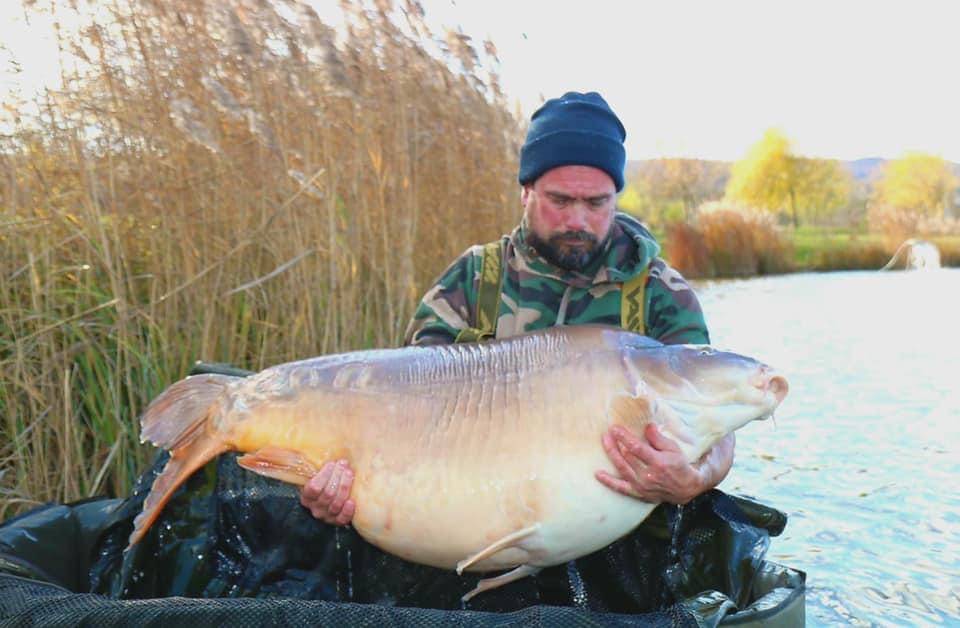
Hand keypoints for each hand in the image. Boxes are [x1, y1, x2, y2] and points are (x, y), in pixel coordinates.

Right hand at [299, 459, 355, 525]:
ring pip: (336, 503)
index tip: (332, 463)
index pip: (314, 487)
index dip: (324, 475)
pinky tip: (352, 501)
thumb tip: (322, 444)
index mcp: (307, 496)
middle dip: (337, 477)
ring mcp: (326, 516)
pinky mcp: (337, 521)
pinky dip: (347, 511)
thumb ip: (316, 466)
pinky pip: (342, 519)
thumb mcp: (314, 475)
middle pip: (327, 494)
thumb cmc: (322, 482)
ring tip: (349, 474)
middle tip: (344, 465)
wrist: (327, 498)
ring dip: (344, 487)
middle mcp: (315, 508)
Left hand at [596, 424, 732, 504]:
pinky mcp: (638, 493)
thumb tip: (646, 426)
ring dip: (611, 454)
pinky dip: (609, 481)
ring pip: (622, 469)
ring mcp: (642, 486)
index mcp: (658, 462)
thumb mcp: (673, 448)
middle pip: (627, 458)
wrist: (685, 488)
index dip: (624, 437)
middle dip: (615, 444)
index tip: (615, 428)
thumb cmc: (678, 465)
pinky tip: (598, 474)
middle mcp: (648, 475)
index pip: (637, 448)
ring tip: (604, 442)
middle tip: (607, 432)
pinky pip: (620, 488)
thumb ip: (658, 438)